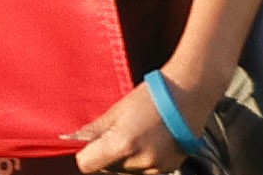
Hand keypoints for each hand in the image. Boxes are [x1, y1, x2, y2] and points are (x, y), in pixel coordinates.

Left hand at [67, 78, 197, 172]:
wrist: (188, 95)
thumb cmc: (150, 97)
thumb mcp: (117, 110)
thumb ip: (95, 130)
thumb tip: (74, 140)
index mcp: (122, 144)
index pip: (88, 165)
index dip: (85, 155)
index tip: (89, 145)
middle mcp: (139, 161)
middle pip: (108, 169)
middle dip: (106, 155)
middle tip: (116, 133)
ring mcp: (156, 167)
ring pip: (126, 171)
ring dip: (124, 159)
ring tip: (135, 135)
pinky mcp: (169, 169)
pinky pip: (144, 171)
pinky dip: (140, 161)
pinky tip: (148, 141)